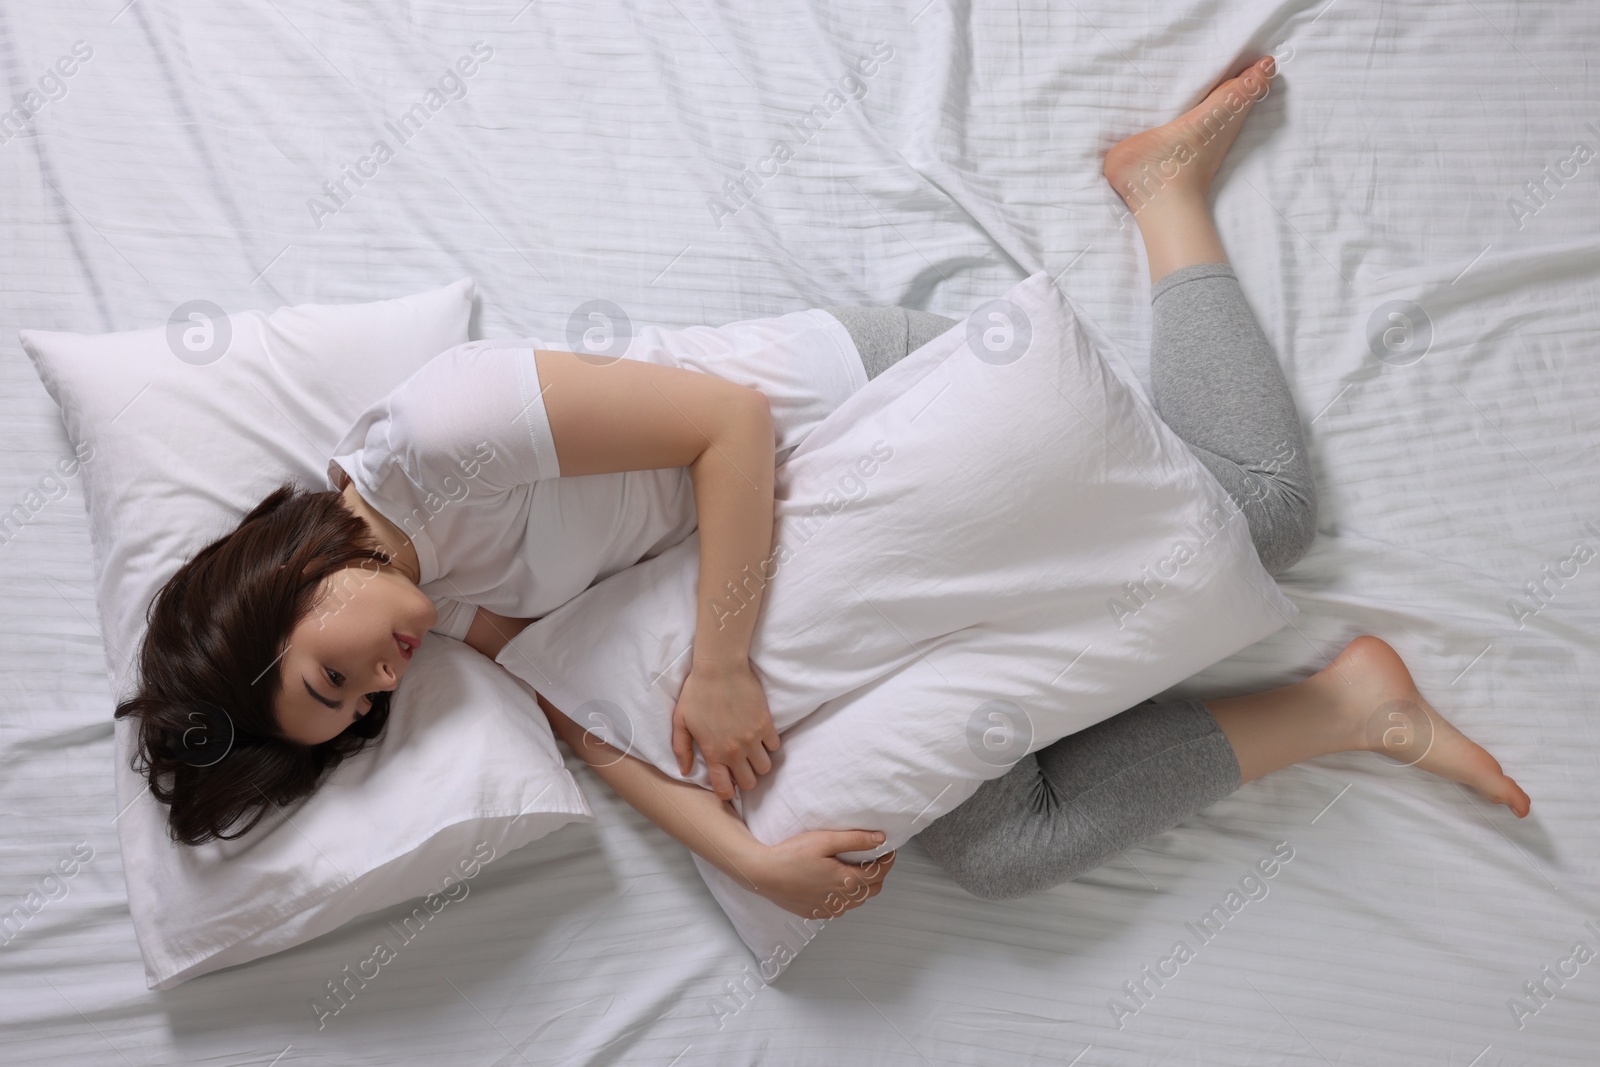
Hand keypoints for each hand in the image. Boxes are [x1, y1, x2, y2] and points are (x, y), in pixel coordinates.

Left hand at [671, 661, 780, 800]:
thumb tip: (685, 771)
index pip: (725, 788)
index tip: (727, 786)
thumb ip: (682, 749)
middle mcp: (735, 750)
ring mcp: (753, 738)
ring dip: (758, 764)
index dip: (726, 792)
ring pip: (765, 768)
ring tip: (751, 753)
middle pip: (749, 782)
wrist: (720, 668)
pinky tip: (760, 736)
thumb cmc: (696, 692)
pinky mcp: (766, 724)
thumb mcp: (680, 722)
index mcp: (714, 753)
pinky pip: (774, 746)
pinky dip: (769, 745)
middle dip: (744, 779)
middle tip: (739, 767)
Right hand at [750, 829, 896, 919]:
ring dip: (862, 887)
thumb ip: (855, 840)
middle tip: (874, 858)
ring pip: (856, 902)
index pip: (879, 873)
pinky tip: (836, 884)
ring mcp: (827, 909)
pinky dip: (845, 897)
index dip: (888, 861)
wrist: (762, 874)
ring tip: (855, 869)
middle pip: (872, 890)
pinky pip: (839, 908)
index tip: (889, 850)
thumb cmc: (791, 854)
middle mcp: (840, 900)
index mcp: (846, 881)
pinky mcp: (814, 913)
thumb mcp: (825, 840)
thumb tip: (880, 839)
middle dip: (878, 874)